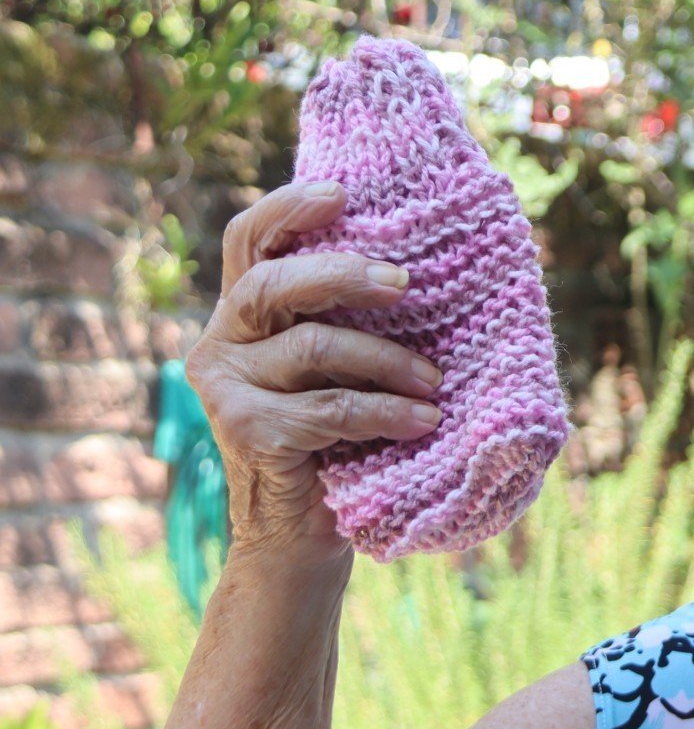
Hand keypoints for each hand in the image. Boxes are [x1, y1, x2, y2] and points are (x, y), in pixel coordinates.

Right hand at [184, 182, 443, 562]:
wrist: (303, 534)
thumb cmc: (341, 441)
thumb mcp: (344, 369)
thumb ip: (351, 322)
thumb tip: (425, 270)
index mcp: (245, 315)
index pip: (251, 242)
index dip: (289, 209)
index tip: (343, 194)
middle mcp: (222, 341)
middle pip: (275, 283)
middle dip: (346, 275)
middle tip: (405, 284)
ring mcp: (225, 386)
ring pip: (311, 345)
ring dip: (387, 359)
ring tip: (436, 381)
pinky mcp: (245, 429)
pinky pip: (329, 407)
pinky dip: (386, 410)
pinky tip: (424, 419)